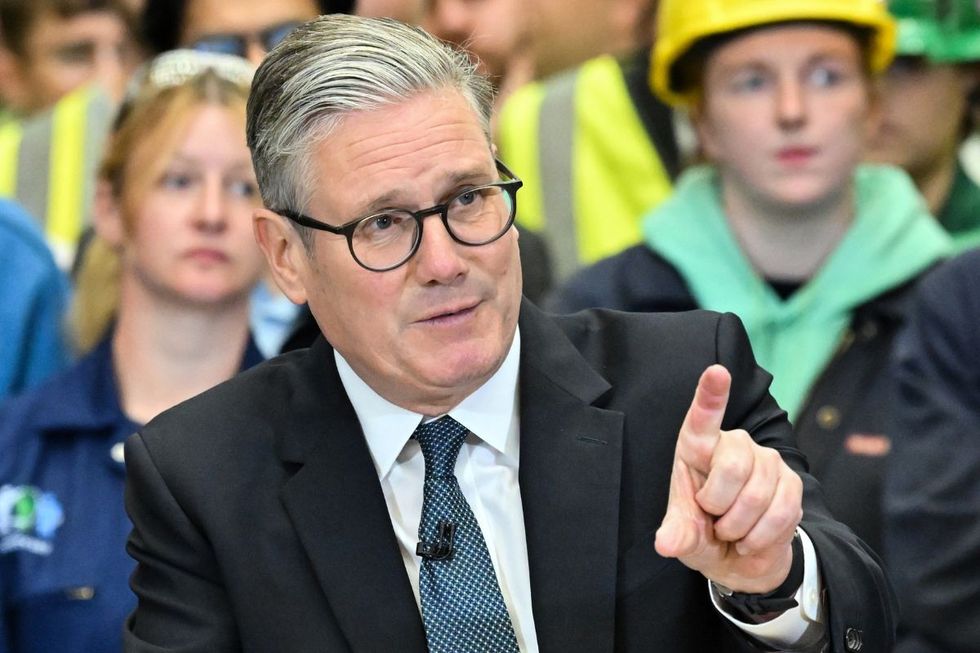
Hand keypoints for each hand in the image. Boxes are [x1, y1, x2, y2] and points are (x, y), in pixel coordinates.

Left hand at [655, 365, 802, 593]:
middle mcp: (733, 445)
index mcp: (696, 448)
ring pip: (757, 495)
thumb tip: (666, 544)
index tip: (717, 371)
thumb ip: (676, 535)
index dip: (711, 395)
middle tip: (713, 519)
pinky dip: (761, 537)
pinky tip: (750, 539)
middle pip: (732, 465)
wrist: (739, 557)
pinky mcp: (792, 483)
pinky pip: (782, 512)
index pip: (702, 418)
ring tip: (731, 530)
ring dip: (739, 527)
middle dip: (719, 505)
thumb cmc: (702, 532)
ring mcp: (766, 461)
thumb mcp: (683, 535)